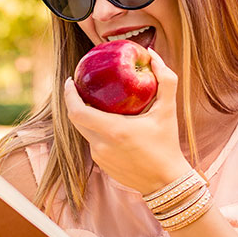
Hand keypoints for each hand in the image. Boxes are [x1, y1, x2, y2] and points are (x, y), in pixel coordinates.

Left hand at [64, 47, 191, 193]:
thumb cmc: (167, 144)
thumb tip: (152, 55)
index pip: (77, 111)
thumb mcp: (168, 110)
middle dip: (73, 102)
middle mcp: (101, 145)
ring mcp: (99, 157)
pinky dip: (95, 129)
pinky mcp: (101, 165)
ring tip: (93, 101)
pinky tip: (105, 121)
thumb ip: (165, 80)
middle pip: (75, 120)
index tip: (70, 80)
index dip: (69, 95)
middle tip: (78, 86)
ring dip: (85, 116)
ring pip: (83, 131)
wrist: (166, 182)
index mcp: (113, 131)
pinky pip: (92, 142)